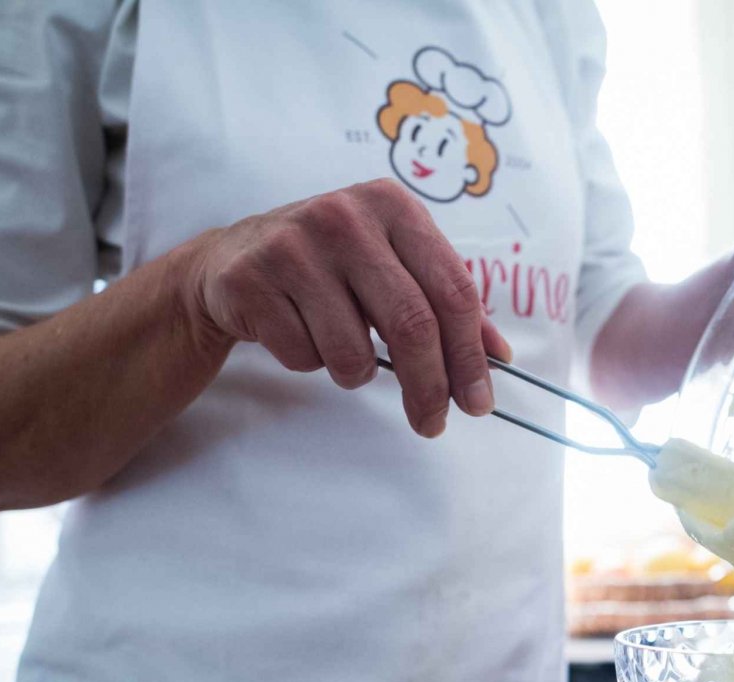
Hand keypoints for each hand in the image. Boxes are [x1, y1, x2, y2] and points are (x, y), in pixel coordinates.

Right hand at [183, 178, 510, 437]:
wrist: (235, 257)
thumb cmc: (332, 264)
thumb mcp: (393, 265)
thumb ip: (446, 303)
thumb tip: (498, 357)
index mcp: (393, 206)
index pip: (453, 290)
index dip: (470, 356)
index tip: (478, 403)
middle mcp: (345, 216)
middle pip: (411, 325)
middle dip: (429, 387)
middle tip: (431, 422)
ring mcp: (293, 245)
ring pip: (353, 352)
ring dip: (356, 372)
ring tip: (343, 350)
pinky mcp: (251, 279)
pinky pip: (303, 356)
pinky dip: (310, 362)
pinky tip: (298, 330)